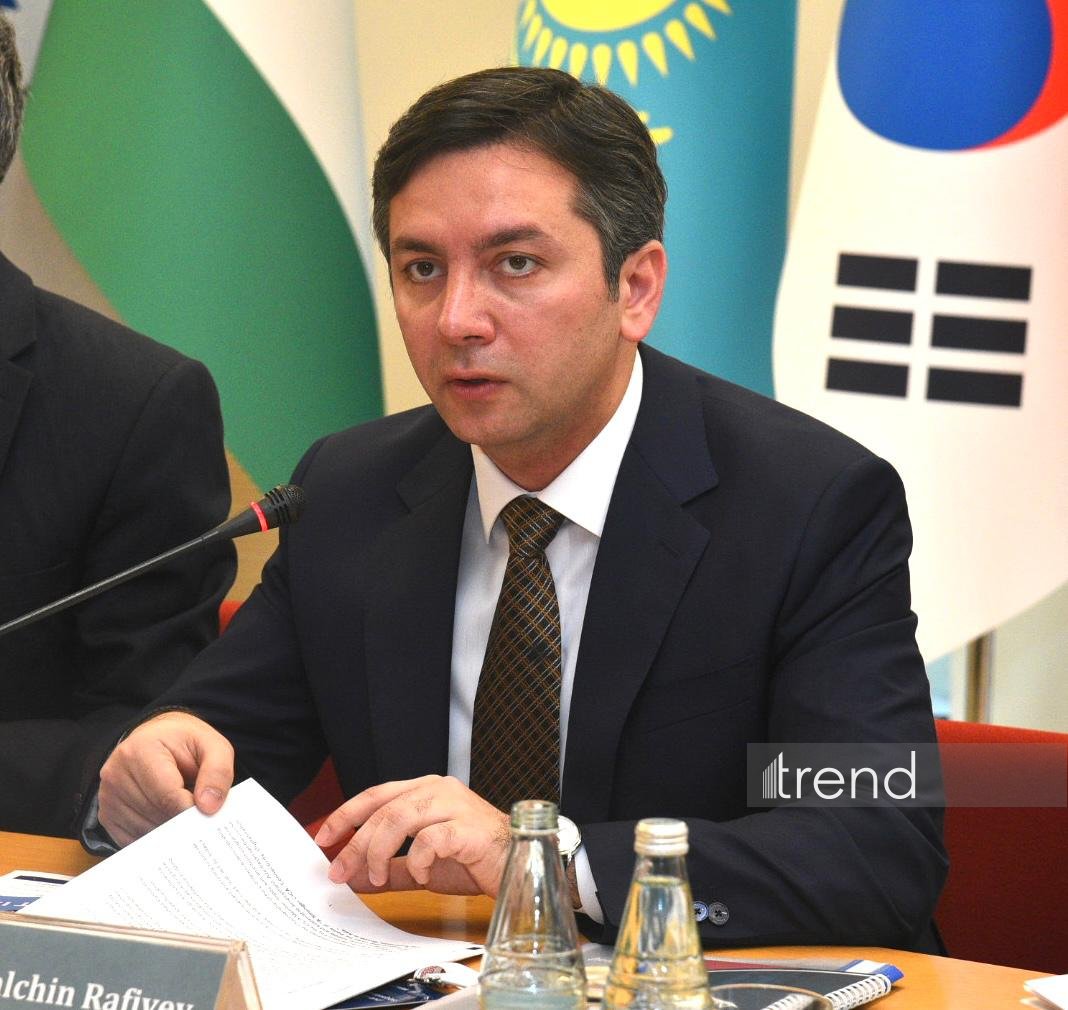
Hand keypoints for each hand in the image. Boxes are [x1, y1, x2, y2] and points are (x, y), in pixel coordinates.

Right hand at [98, 711, 234, 845]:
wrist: (158, 739)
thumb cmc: (185, 743)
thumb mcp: (213, 746)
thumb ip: (217, 772)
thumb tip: (208, 807)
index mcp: (141, 749)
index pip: (167, 795)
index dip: (192, 810)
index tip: (208, 815)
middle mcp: (116, 773)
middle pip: (156, 814)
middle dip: (182, 820)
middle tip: (201, 815)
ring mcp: (107, 795)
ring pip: (144, 831)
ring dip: (169, 830)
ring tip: (183, 811)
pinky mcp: (106, 814)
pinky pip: (133, 839)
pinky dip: (155, 837)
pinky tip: (168, 821)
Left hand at [314, 775, 509, 896]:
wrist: (517, 865)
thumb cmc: (473, 860)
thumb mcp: (421, 867)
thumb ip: (388, 869)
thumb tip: (352, 877)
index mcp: (425, 790)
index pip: (376, 795)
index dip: (346, 814)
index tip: (323, 838)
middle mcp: (438, 789)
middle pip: (383, 809)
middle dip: (356, 842)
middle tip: (339, 871)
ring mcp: (454, 805)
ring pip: (400, 818)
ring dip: (379, 851)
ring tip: (376, 878)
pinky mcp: (467, 827)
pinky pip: (430, 839)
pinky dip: (416, 860)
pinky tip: (420, 875)